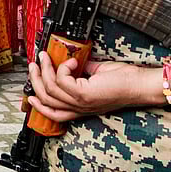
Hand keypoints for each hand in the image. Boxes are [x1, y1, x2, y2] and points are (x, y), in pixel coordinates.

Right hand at [26, 52, 149, 122]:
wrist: (140, 85)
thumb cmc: (125, 81)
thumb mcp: (97, 77)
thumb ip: (82, 72)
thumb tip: (70, 60)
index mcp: (81, 107)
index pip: (53, 113)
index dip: (37, 104)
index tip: (30, 90)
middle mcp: (79, 108)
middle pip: (45, 100)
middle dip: (35, 81)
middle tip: (34, 65)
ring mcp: (80, 102)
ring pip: (49, 89)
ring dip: (44, 70)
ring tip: (45, 57)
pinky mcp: (84, 94)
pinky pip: (61, 80)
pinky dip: (62, 67)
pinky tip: (71, 61)